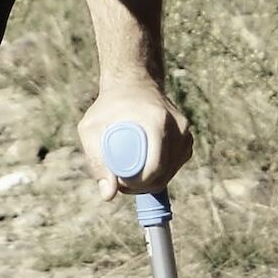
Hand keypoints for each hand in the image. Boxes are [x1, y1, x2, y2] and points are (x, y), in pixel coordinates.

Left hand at [79, 81, 191, 200]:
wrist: (132, 82)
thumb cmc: (108, 106)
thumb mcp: (91, 128)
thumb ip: (96, 160)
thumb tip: (108, 195)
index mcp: (158, 122)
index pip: (155, 168)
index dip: (137, 185)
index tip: (120, 184)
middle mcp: (177, 126)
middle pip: (165, 173)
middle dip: (144, 186)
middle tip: (122, 184)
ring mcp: (185, 130)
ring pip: (172, 170)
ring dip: (154, 180)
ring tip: (131, 175)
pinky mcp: (187, 135)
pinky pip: (177, 162)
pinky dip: (163, 170)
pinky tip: (145, 167)